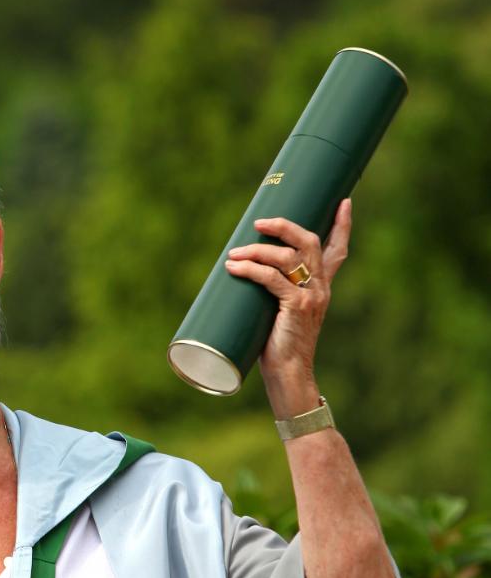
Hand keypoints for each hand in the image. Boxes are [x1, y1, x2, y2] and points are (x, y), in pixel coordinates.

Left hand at [224, 199, 350, 417]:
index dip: (343, 225)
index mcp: (321, 288)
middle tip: (260, 222)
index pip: (339, 250)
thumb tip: (241, 274)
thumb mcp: (280, 315)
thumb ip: (272, 294)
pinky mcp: (296, 306)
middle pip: (309, 242)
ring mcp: (311, 296)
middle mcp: (321, 288)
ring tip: (234, 254)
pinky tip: (234, 267)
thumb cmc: (278, 348)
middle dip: (285, 226)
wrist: (289, 376)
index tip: (344, 201)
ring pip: (287, 257)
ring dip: (256, 250)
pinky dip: (250, 269)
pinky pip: (272, 278)